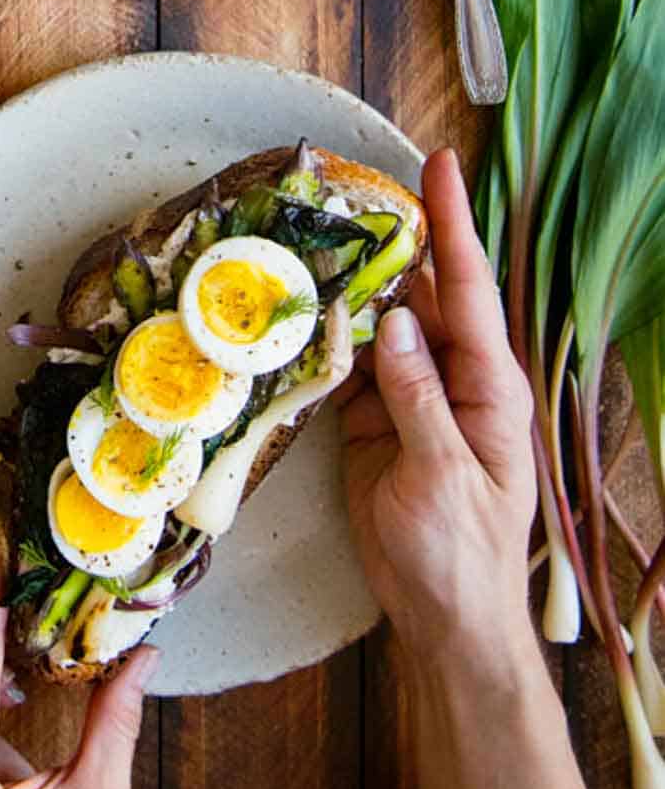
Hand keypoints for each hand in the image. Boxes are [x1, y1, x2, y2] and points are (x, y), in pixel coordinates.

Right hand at [339, 147, 536, 674]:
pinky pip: (350, 368)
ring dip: (352, 285)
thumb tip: (395, 324)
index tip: (440, 165)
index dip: (452, 226)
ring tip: (317, 231)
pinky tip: (299, 308)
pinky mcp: (377, 425)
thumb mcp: (442, 476)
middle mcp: (453, 381)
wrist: (443, 622)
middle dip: (393, 240)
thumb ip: (417, 397)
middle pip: (422, 296)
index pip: (468, 290)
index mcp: (488, 388)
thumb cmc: (460, 557)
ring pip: (381, 326)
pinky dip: (325, 339)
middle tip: (354, 186)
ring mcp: (413, 400)